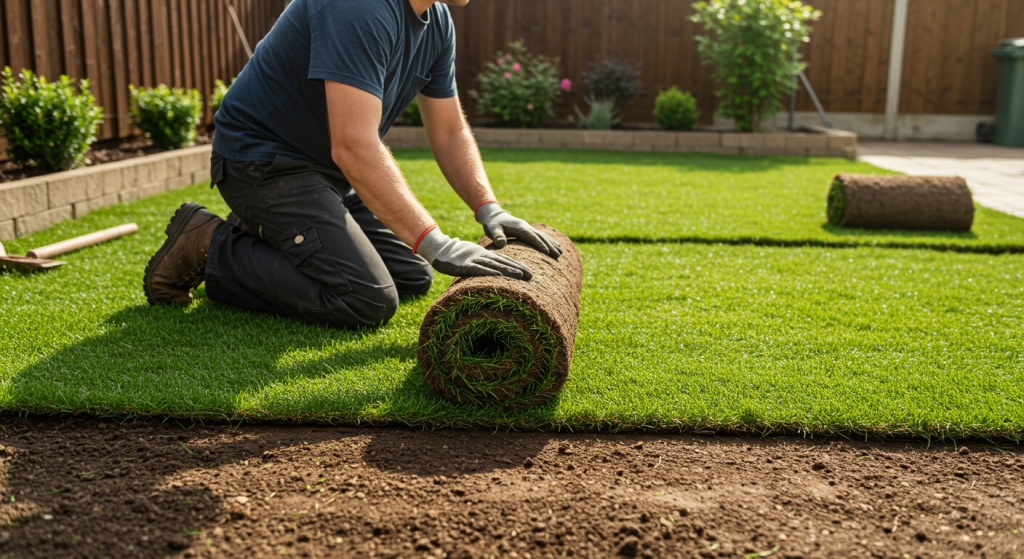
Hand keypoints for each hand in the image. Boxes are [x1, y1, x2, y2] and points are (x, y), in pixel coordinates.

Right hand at [415, 227, 531, 280]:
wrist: (438, 248)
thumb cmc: (454, 255)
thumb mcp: (470, 258)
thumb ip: (480, 263)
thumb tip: (491, 271)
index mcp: (484, 254)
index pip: (503, 260)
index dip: (517, 265)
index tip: (529, 272)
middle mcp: (482, 256)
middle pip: (503, 263)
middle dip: (518, 269)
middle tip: (532, 276)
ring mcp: (474, 260)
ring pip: (494, 266)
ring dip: (509, 271)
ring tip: (522, 276)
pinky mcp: (465, 266)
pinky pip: (479, 270)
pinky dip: (490, 273)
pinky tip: (500, 276)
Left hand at [476, 202, 561, 256]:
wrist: (494, 216)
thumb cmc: (492, 224)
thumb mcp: (492, 229)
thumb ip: (496, 236)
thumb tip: (500, 244)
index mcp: (519, 227)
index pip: (531, 237)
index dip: (540, 244)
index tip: (548, 253)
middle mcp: (526, 227)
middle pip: (541, 237)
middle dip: (550, 246)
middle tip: (558, 256)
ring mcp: (528, 228)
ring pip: (543, 236)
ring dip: (552, 244)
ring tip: (561, 253)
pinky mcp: (528, 230)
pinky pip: (541, 236)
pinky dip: (549, 241)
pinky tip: (556, 246)